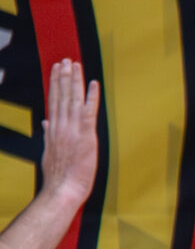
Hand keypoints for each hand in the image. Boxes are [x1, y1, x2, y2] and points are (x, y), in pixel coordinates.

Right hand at [38, 59, 99, 207]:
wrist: (63, 188)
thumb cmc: (58, 175)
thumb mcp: (49, 151)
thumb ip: (49, 135)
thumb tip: (46, 123)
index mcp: (53, 129)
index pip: (53, 101)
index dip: (55, 84)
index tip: (55, 70)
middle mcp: (60, 125)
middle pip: (61, 96)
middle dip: (63, 76)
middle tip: (65, 61)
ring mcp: (72, 129)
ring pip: (73, 99)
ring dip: (74, 81)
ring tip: (75, 65)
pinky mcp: (85, 135)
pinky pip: (89, 110)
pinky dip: (91, 96)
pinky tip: (93, 84)